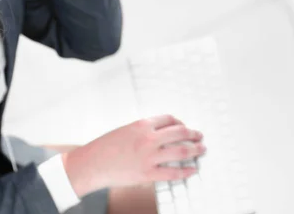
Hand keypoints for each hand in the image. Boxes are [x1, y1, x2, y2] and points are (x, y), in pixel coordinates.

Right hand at [62, 115, 205, 196]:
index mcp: (142, 124)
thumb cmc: (106, 147)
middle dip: (193, 134)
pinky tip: (193, 170)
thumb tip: (161, 133)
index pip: (169, 119)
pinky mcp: (147, 173)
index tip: (184, 127)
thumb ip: (143, 130)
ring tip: (201, 150)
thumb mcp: (126, 130)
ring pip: (181, 151)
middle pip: (180, 132)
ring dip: (195, 150)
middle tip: (199, 136)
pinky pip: (173, 172)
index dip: (180, 122)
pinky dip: (186, 171)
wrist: (92, 163)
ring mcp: (149, 156)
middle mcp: (148, 138)